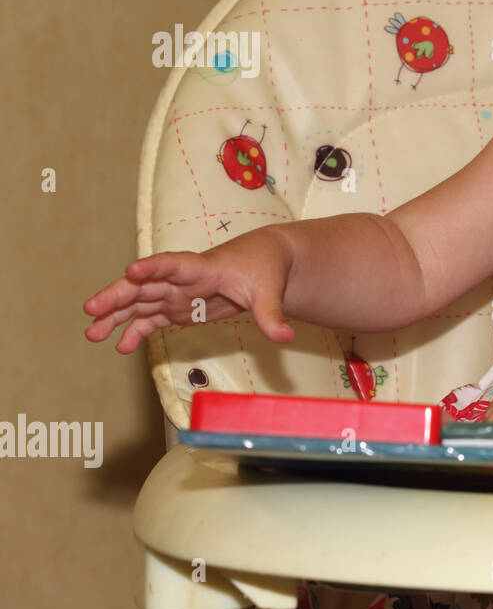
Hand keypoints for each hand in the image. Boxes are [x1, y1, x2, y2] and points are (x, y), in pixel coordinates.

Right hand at [82, 228, 295, 353]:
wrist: (264, 262)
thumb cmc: (265, 269)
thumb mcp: (271, 292)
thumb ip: (272, 316)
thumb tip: (286, 337)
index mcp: (204, 268)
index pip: (174, 264)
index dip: (153, 267)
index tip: (131, 271)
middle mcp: (183, 279)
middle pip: (145, 285)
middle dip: (117, 295)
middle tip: (91, 310)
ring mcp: (178, 294)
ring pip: (141, 303)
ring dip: (116, 316)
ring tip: (92, 334)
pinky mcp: (179, 308)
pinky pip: (152, 319)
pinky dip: (136, 331)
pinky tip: (120, 346)